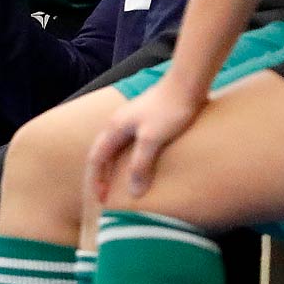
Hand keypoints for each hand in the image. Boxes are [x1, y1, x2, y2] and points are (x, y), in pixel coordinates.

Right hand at [85, 72, 206, 201]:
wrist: (187, 84)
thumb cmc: (168, 110)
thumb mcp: (152, 139)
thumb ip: (140, 165)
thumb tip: (133, 192)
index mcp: (115, 127)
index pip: (97, 158)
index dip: (97, 180)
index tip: (101, 199)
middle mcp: (118, 122)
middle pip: (104, 153)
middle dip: (103, 174)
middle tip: (108, 194)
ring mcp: (132, 119)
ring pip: (117, 147)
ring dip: (116, 165)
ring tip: (123, 182)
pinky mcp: (146, 118)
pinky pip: (131, 143)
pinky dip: (130, 157)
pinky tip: (142, 163)